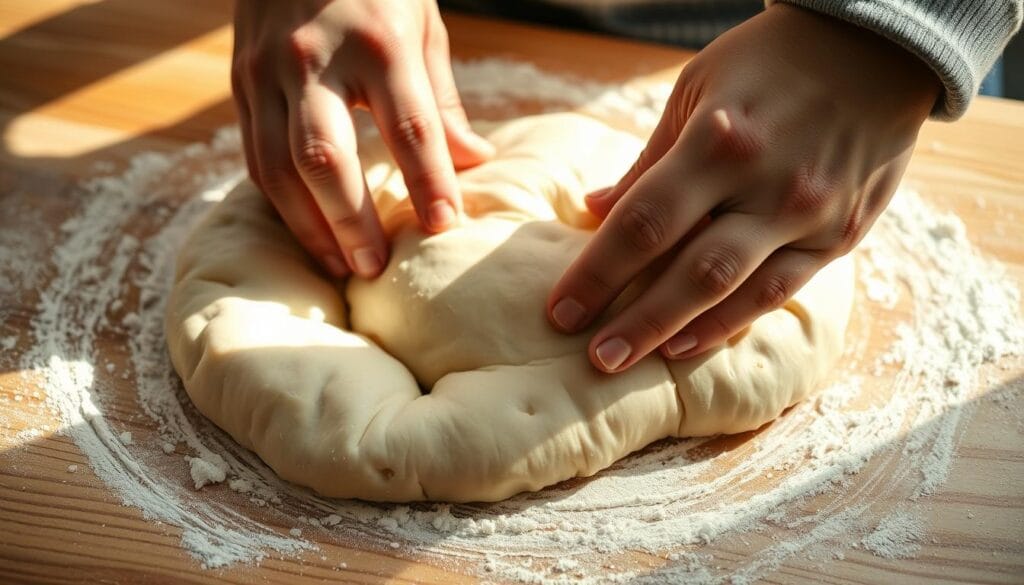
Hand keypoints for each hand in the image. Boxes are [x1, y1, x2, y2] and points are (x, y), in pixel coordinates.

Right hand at [232, 0, 493, 277]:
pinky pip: (253, 154)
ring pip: (279, 166)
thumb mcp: (422, 24)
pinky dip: (279, 200)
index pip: (409, 128)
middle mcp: (316, 58)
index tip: (446, 227)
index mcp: (379, 42)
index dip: (429, 183)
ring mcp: (267, 69)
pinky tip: (304, 229)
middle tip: (374, 269)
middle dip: (351, 222)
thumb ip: (441, 100)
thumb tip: (473, 162)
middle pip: (327, 158)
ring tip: (339, 266)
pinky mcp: (239, 78)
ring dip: (308, 225)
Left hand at [547, 4, 939, 372]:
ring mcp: (810, 215)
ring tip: (630, 363)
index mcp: (721, 140)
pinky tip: (692, 343)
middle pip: (689, 270)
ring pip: (736, 292)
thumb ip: (649, 161)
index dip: (598, 272)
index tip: (561, 309)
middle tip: (592, 356)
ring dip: (679, 333)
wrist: (878, 48)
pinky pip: (781, 291)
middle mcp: (768, 184)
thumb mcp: (697, 89)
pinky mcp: (840, 235)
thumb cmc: (769, 62)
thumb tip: (595, 211)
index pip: (644, 222)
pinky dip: (733, 321)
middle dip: (634, 320)